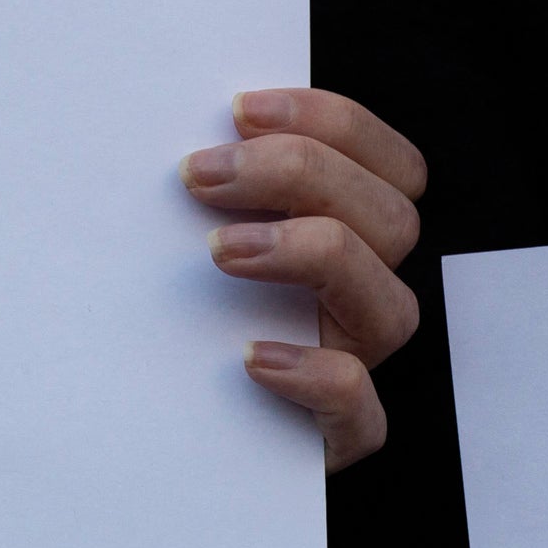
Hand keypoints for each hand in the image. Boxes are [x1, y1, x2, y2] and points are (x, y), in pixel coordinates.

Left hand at [183, 88, 425, 471]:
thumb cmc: (169, 313)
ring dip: (311, 256)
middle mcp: (363, 297)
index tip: (238, 110)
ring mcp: (357, 365)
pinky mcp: (335, 437)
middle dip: (302, 174)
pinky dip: (315, 375)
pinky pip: (361, 410)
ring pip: (393, 308)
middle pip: (394, 219)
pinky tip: (250, 357)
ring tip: (219, 250)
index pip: (391, 166)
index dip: (333, 124)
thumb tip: (170, 126)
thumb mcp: (189, 237)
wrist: (153, 432)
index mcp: (350, 235)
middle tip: (201, 173)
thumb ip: (210, 185)